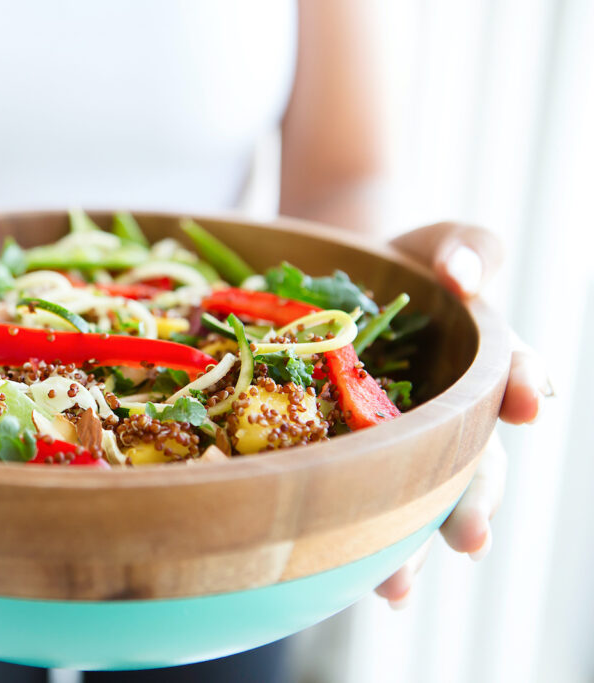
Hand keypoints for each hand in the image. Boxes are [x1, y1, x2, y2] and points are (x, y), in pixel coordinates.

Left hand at [372, 222, 551, 607]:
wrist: (344, 283)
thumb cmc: (404, 262)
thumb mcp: (440, 243)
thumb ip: (466, 250)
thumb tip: (462, 280)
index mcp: (484, 363)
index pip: (514, 374)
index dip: (526, 385)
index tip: (528, 402)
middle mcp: (456, 413)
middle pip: (475, 461)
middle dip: (475, 498)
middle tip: (471, 536)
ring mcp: (410, 440)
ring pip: (423, 498)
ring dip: (416, 543)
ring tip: (398, 585)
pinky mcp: (363, 456)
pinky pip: (373, 501)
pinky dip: (375, 545)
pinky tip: (370, 584)